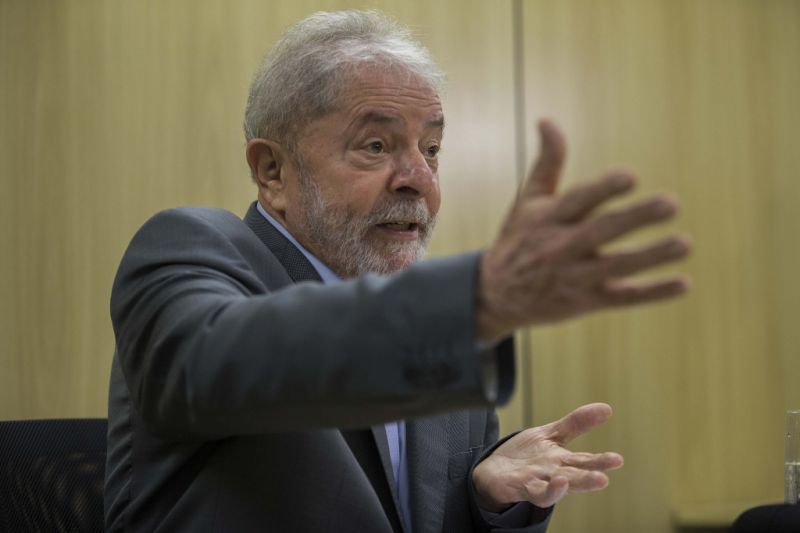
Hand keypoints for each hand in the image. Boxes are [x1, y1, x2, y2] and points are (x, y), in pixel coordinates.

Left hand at [472, 403, 623, 511]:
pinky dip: (550, 490)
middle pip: (575, 475)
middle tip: (606, 476)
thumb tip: (607, 408)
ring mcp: (538, 481)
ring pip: (559, 485)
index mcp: (561, 460)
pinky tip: (560, 481)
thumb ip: (576, 423)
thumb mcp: (551, 434)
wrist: (493, 471)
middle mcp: (553, 473)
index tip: (618, 460)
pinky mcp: (521, 487)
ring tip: (593, 480)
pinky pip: (538, 492)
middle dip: (591, 476)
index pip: (584, 461)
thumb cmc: (526, 456)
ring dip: (575, 484)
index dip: (600, 461)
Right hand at [476, 120, 689, 340]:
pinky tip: (683, 283)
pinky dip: (652, 293)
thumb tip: (547, 120)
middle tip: (671, 204)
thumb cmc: (519, 240)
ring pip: (616, 266)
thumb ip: (547, 163)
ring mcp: (574, 277)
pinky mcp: (586, 301)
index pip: (577, 201)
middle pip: (600, 232)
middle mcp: (560, 247)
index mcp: (548, 219)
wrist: (496, 295)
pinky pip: (623, 298)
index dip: (603, 189)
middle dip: (635, 218)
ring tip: (684, 243)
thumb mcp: (527, 202)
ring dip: (651, 256)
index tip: (631, 177)